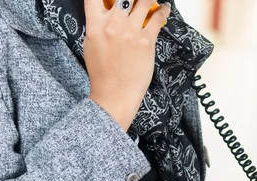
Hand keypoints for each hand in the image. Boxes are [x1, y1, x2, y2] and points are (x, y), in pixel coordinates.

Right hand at [84, 0, 170, 129]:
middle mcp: (114, 23)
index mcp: (96, 25)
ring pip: (144, 1)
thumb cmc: (102, 73)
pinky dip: (163, 10)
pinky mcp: (147, 40)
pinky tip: (164, 9)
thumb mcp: (91, 44)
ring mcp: (131, 31)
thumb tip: (106, 11)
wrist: (115, 94)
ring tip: (152, 0)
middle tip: (135, 0)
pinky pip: (158, 17)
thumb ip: (98, 24)